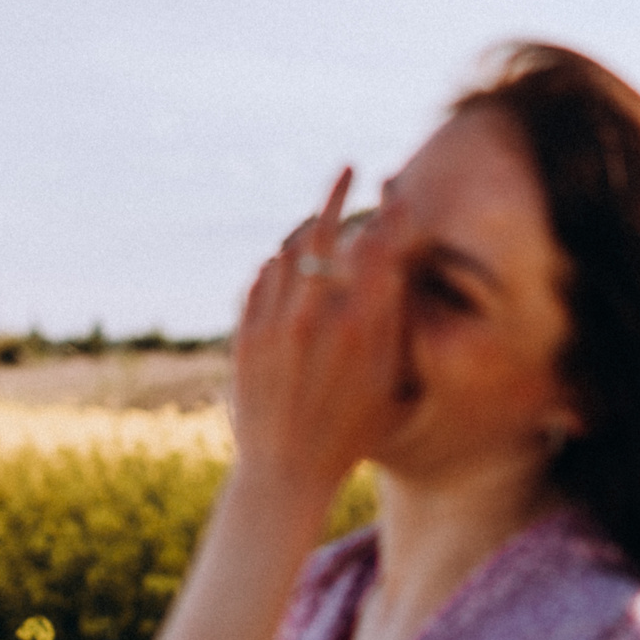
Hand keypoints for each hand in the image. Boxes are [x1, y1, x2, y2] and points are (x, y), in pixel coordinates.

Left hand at [229, 168, 413, 496]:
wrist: (285, 472)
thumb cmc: (351, 431)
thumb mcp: (390, 379)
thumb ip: (393, 320)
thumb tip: (395, 265)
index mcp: (362, 327)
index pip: (376, 243)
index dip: (386, 210)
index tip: (393, 190)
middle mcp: (316, 317)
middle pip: (327, 230)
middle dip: (339, 191)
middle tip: (349, 167)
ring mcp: (275, 323)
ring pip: (289, 248)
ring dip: (305, 223)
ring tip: (320, 211)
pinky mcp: (245, 334)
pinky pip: (261, 276)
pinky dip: (278, 260)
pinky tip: (289, 257)